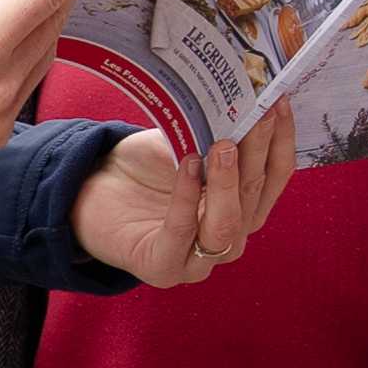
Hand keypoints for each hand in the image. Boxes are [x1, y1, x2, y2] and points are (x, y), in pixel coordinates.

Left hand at [70, 100, 297, 288]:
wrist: (86, 190)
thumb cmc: (141, 169)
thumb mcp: (185, 144)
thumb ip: (214, 134)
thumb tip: (244, 100)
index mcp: (240, 210)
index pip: (272, 179)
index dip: (281, 143)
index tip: (279, 103)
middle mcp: (226, 239)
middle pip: (252, 200)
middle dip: (257, 156)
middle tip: (257, 116)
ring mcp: (196, 261)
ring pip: (227, 227)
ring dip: (228, 184)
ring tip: (222, 146)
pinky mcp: (161, 267)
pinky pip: (181, 234)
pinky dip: (187, 199)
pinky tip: (188, 166)